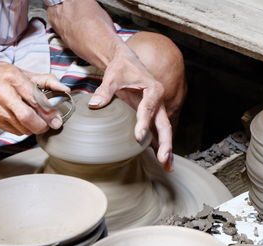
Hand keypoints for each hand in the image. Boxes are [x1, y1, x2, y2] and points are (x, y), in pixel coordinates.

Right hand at [0, 62, 69, 135]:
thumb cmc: (2, 76)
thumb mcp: (24, 72)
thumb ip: (46, 80)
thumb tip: (65, 89)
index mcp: (14, 79)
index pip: (34, 99)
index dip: (48, 112)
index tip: (56, 119)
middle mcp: (4, 95)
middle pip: (26, 117)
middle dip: (41, 125)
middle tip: (48, 125)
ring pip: (22, 128)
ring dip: (34, 128)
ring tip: (37, 121)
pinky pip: (16, 131)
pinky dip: (24, 129)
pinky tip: (24, 121)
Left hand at [89, 48, 173, 170]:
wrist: (126, 62)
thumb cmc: (122, 67)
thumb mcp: (113, 76)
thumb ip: (105, 90)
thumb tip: (95, 104)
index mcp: (153, 89)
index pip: (148, 109)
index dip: (144, 123)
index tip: (138, 136)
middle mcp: (158, 101)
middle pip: (164, 124)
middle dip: (165, 143)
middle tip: (163, 158)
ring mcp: (156, 110)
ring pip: (163, 131)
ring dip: (166, 149)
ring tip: (167, 166)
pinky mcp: (151, 115)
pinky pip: (156, 132)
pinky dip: (159, 146)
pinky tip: (161, 160)